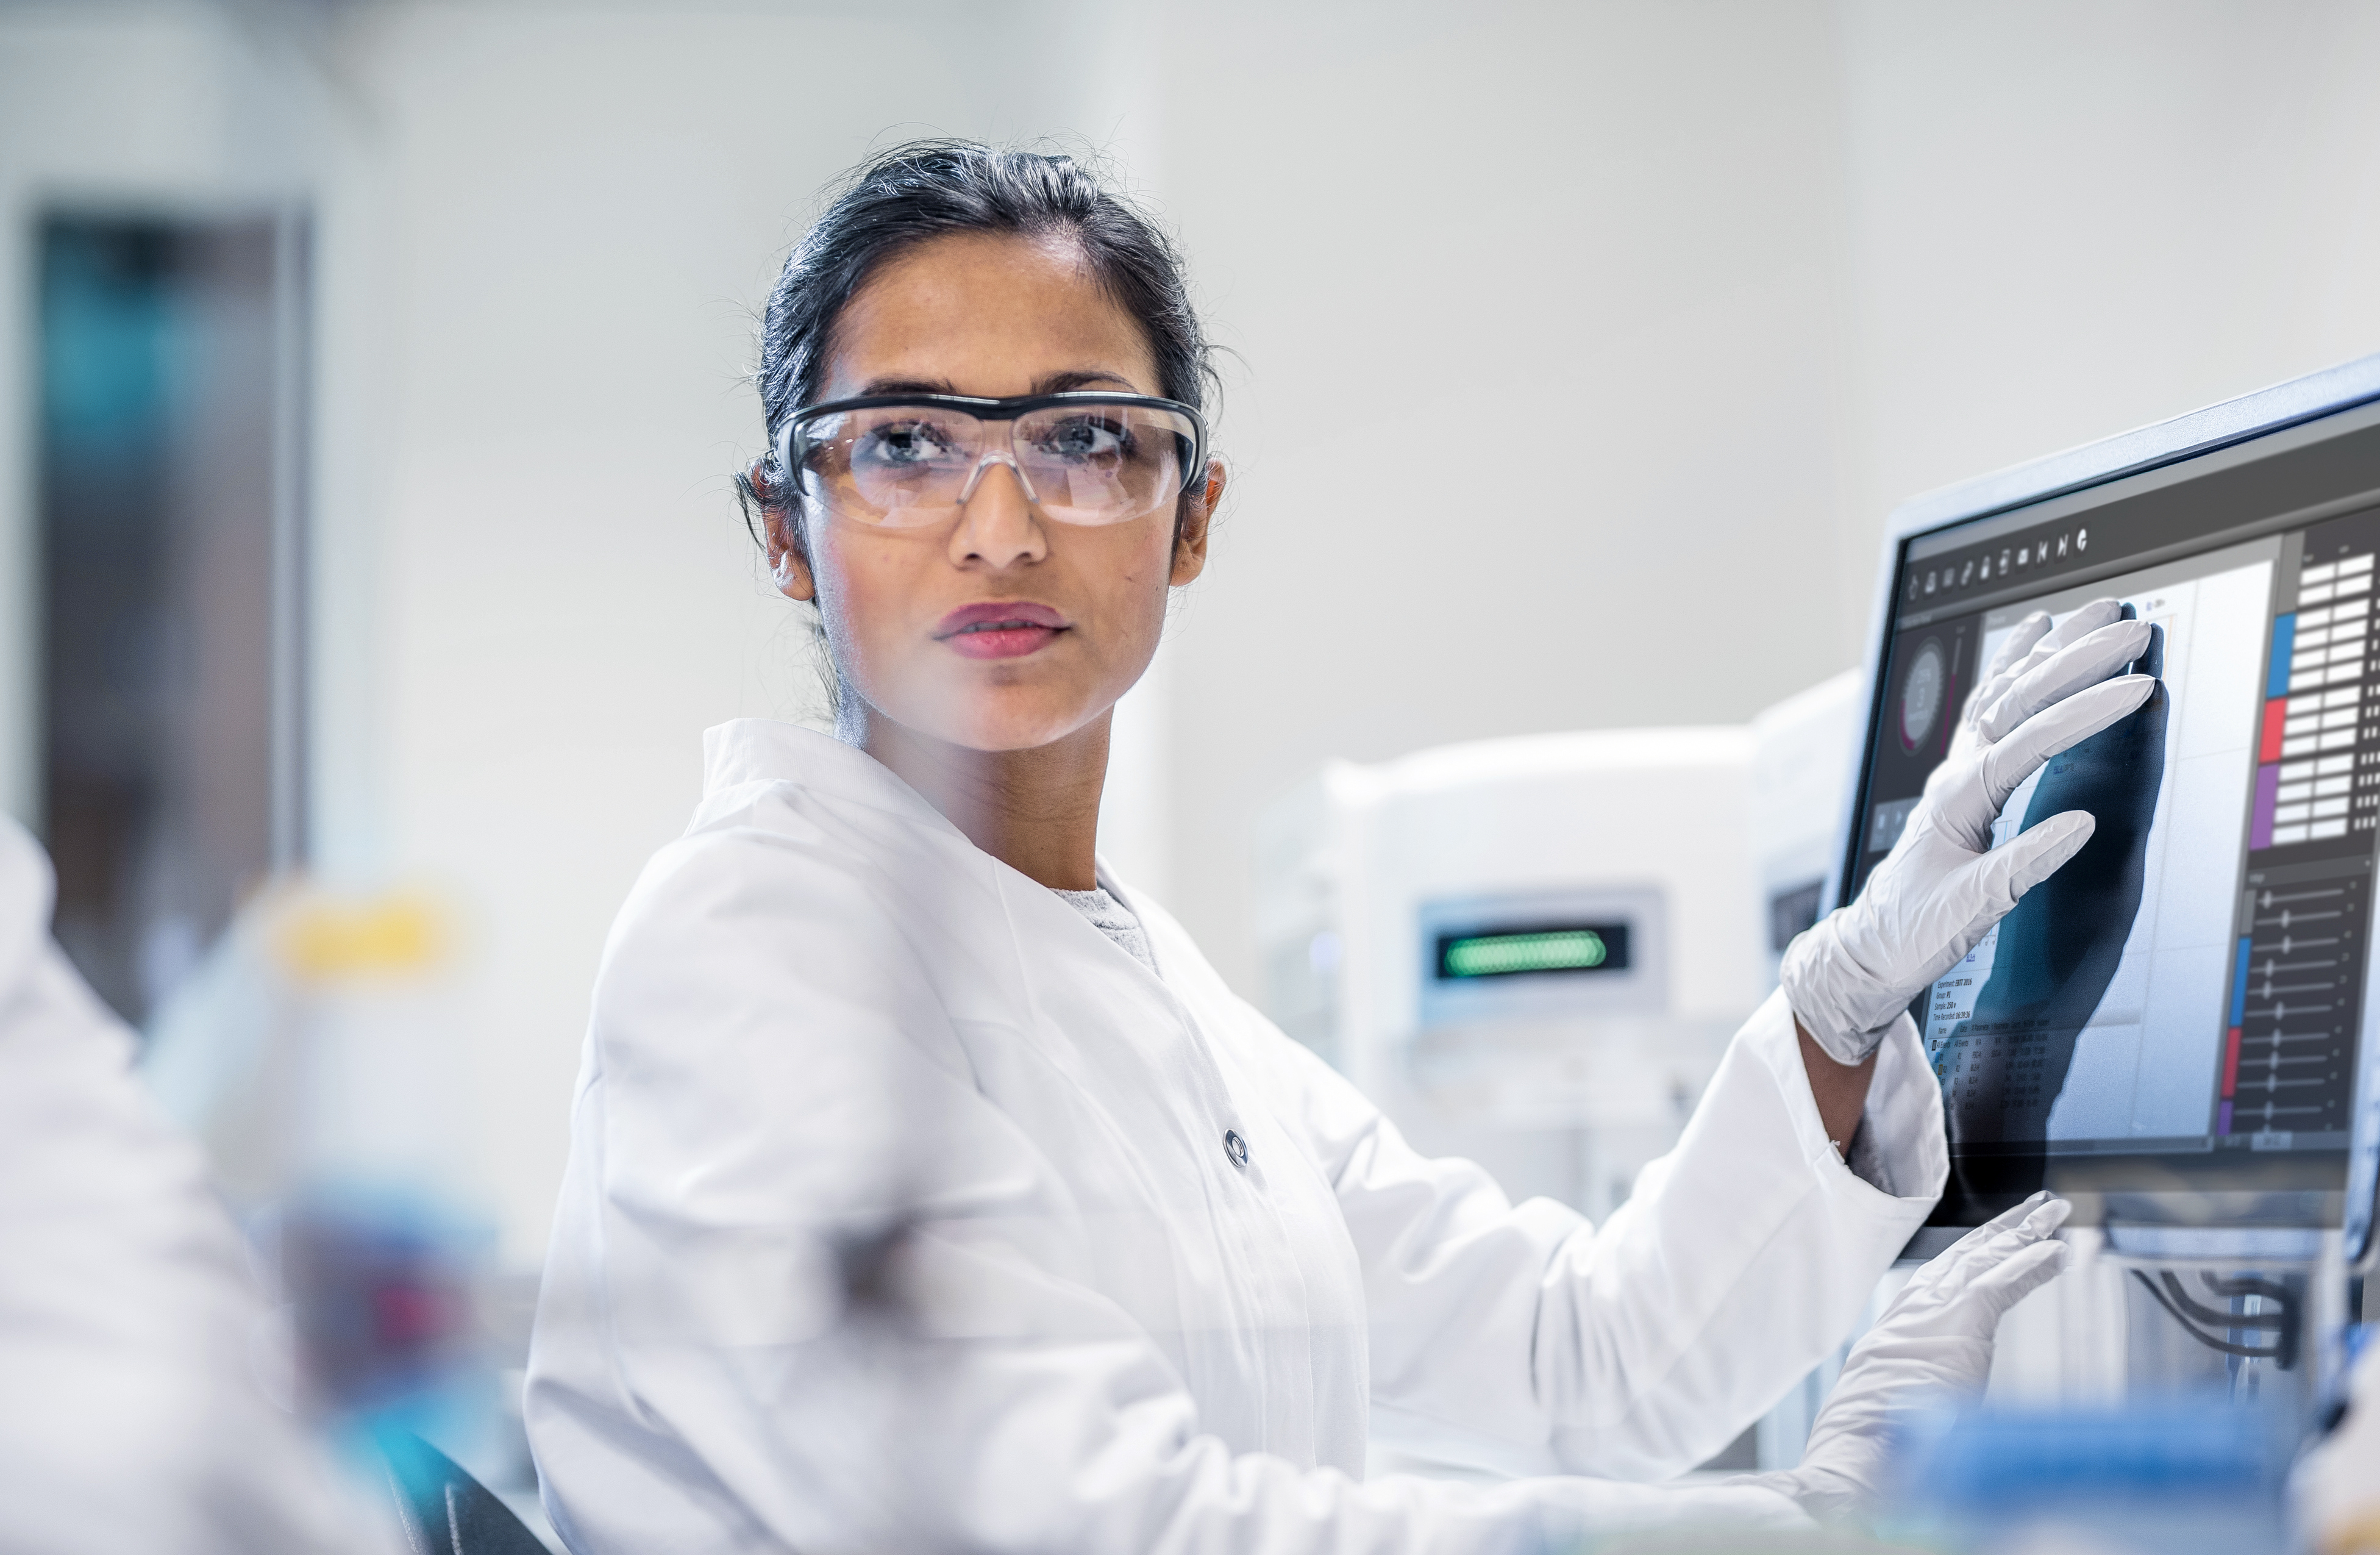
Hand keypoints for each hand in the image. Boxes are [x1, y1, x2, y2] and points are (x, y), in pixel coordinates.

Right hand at [1754, 1193, 2071, 1522]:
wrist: (1854, 1459)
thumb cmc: (1871, 1455)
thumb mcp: (1895, 1417)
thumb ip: (1922, 1402)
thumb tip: (1940, 1421)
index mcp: (1895, 1337)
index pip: (1938, 1283)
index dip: (1971, 1258)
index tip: (1996, 1240)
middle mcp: (1910, 1315)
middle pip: (1962, 1259)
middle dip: (2000, 1232)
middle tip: (2035, 1209)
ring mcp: (1932, 1315)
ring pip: (1984, 1259)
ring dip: (2022, 1234)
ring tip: (2054, 1213)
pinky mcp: (1959, 1323)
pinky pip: (2003, 1284)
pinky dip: (2031, 1266)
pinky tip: (2058, 1252)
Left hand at [1781, 602, 2152, 1064]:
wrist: (1870, 946)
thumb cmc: (1914, 931)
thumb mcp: (1973, 909)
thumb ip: (2024, 865)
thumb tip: (2080, 825)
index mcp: (1958, 798)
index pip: (2030, 738)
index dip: (2085, 711)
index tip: (2138, 688)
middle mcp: (1954, 772)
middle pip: (2017, 698)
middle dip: (2077, 659)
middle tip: (2132, 629)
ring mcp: (1954, 768)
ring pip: (2004, 691)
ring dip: (2050, 649)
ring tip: (2095, 612)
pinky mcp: (1961, 776)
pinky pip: (1990, 705)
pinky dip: (2015, 665)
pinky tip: (2033, 636)